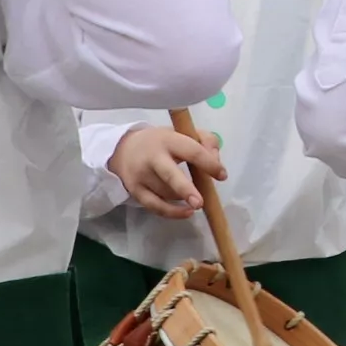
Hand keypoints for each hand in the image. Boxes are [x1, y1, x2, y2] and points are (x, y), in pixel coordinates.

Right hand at [105, 121, 225, 219]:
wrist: (124, 149)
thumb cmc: (162, 142)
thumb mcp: (183, 133)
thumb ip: (206, 141)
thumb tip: (216, 162)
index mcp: (168, 139)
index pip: (191, 151)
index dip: (209, 163)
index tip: (222, 175)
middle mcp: (153, 157)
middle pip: (170, 175)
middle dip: (186, 189)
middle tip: (199, 202)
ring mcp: (142, 175)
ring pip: (167, 193)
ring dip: (183, 198)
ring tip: (192, 197)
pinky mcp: (135, 190)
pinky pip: (156, 206)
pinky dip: (172, 213)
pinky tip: (186, 212)